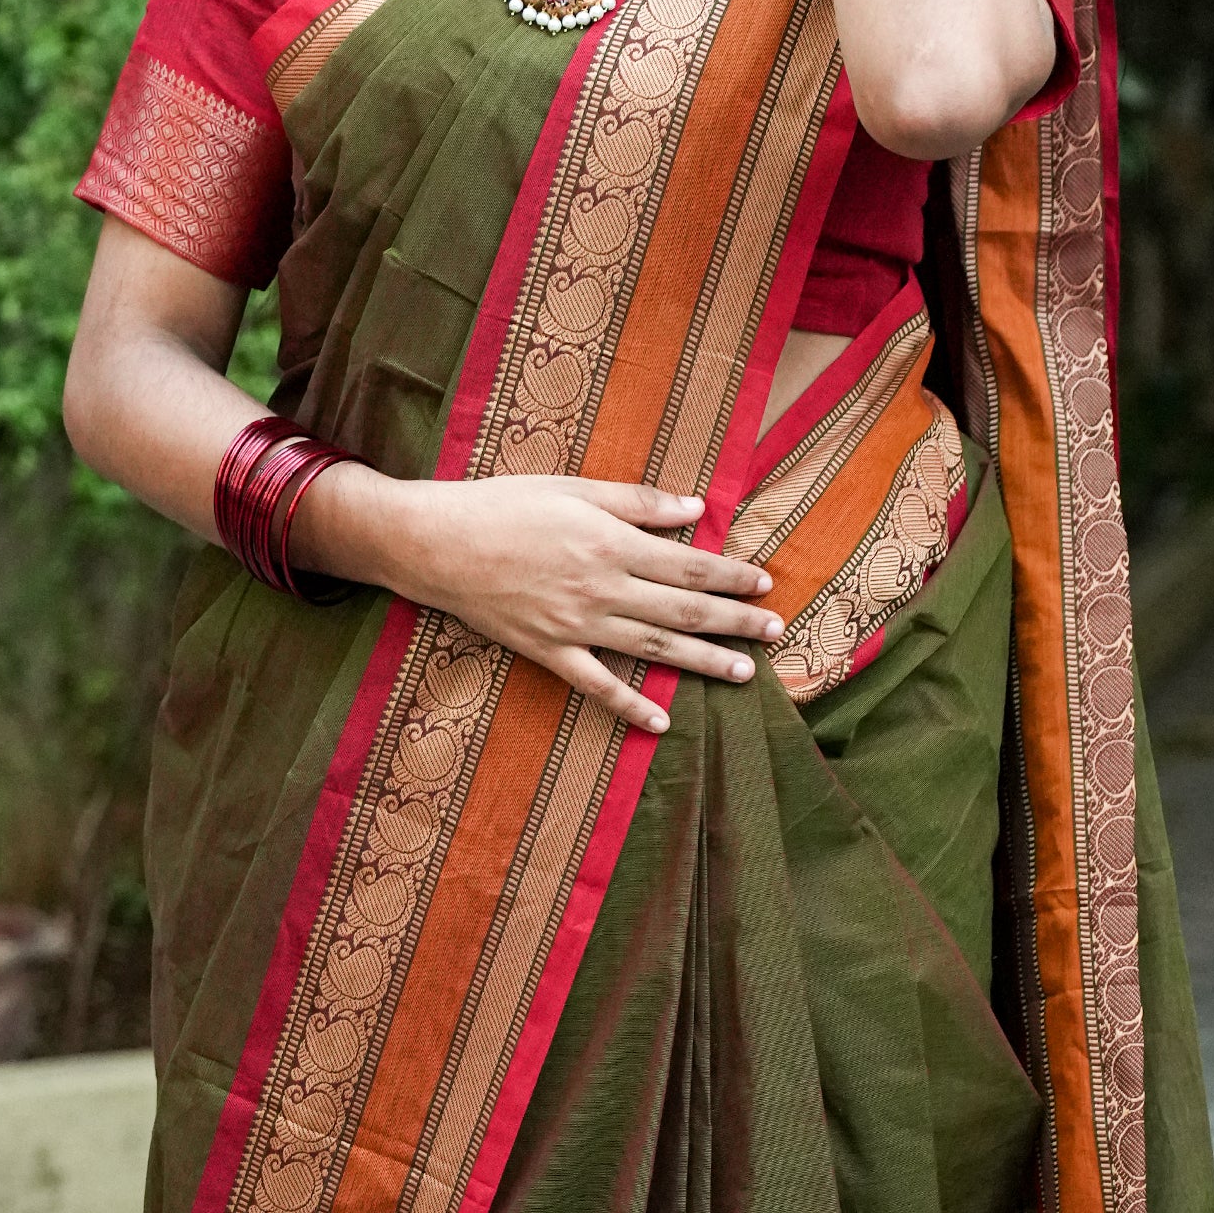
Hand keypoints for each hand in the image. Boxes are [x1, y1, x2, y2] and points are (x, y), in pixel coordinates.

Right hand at [391, 476, 780, 735]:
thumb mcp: (574, 488)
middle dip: (735, 622)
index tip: (765, 583)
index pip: (689, 563)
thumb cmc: (504, 504)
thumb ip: (637, 502)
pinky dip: (629, 706)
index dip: (731, 575)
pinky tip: (659, 723)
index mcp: (612, 543)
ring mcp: (577, 625)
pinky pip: (596, 685)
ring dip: (704, 664)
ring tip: (745, 674)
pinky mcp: (548, 651)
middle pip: (684, 609)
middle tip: (775, 631)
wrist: (438, 544)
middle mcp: (602, 588)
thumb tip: (695, 509)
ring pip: (654, 649)